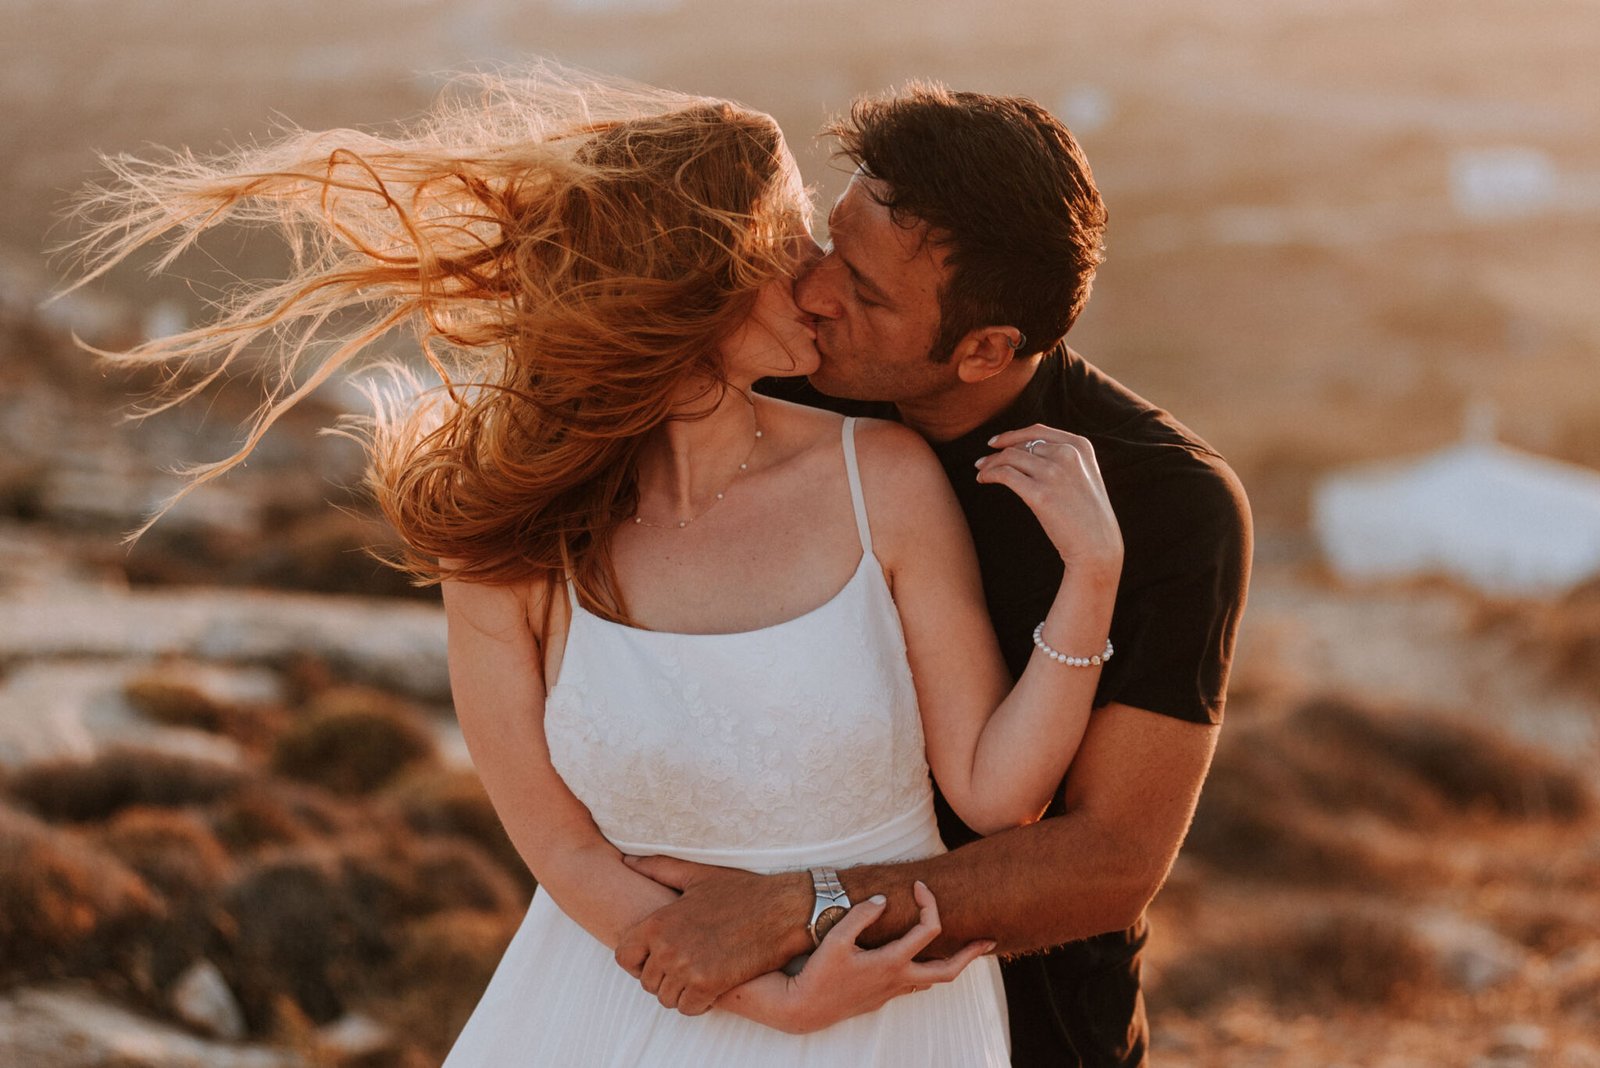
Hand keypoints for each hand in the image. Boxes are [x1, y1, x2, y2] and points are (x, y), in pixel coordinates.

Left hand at [615, 855, 811, 1014]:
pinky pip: (688, 1009)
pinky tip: (713, 986)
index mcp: (659, 922)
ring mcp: (686, 968)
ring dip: (681, 992)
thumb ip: (658, 868)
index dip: (636, 961)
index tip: (656, 959)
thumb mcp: (697, 875)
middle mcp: (667, 947)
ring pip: (666, 998)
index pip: (623, 957)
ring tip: (700, 975)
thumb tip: (627, 861)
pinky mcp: (709, 985)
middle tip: (687, 966)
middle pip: (647, 982)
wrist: (783, 910)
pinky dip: (698, 1003)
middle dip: (664, 977)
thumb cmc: (742, 891)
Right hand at [720, 881, 995, 1033]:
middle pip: (948, 970)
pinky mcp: (883, 997)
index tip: (918, 885)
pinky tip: (924, 961)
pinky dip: (929, 970)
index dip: (929, 903)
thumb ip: (861, 916)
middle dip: (971, 954)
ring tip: (964, 950)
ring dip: (951, 964)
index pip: (928, 929)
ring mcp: (892, 992)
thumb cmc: (818, 973)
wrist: (804, 1009)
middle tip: (988, 940)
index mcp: (891, 962)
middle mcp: (899, 980)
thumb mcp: (836, 939)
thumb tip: (883, 901)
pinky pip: (916, 984)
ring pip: (934, 981)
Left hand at [975, 424, 1122, 579]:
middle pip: (1021, 445)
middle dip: (998, 452)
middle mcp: (1067, 454)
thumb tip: (1027, 451)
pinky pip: (1005, 474)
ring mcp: (1054, 472)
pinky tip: (983, 480)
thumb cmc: (1088, 515)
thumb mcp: (1084, 475)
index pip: (1038, 431)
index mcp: (1080, 446)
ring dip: (990, 463)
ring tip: (981, 471)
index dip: (1012, 435)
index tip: (996, 442)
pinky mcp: (1040, 494)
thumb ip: (1064, 459)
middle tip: (982, 462)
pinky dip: (989, 474)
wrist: (1097, 544)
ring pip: (1009, 457)